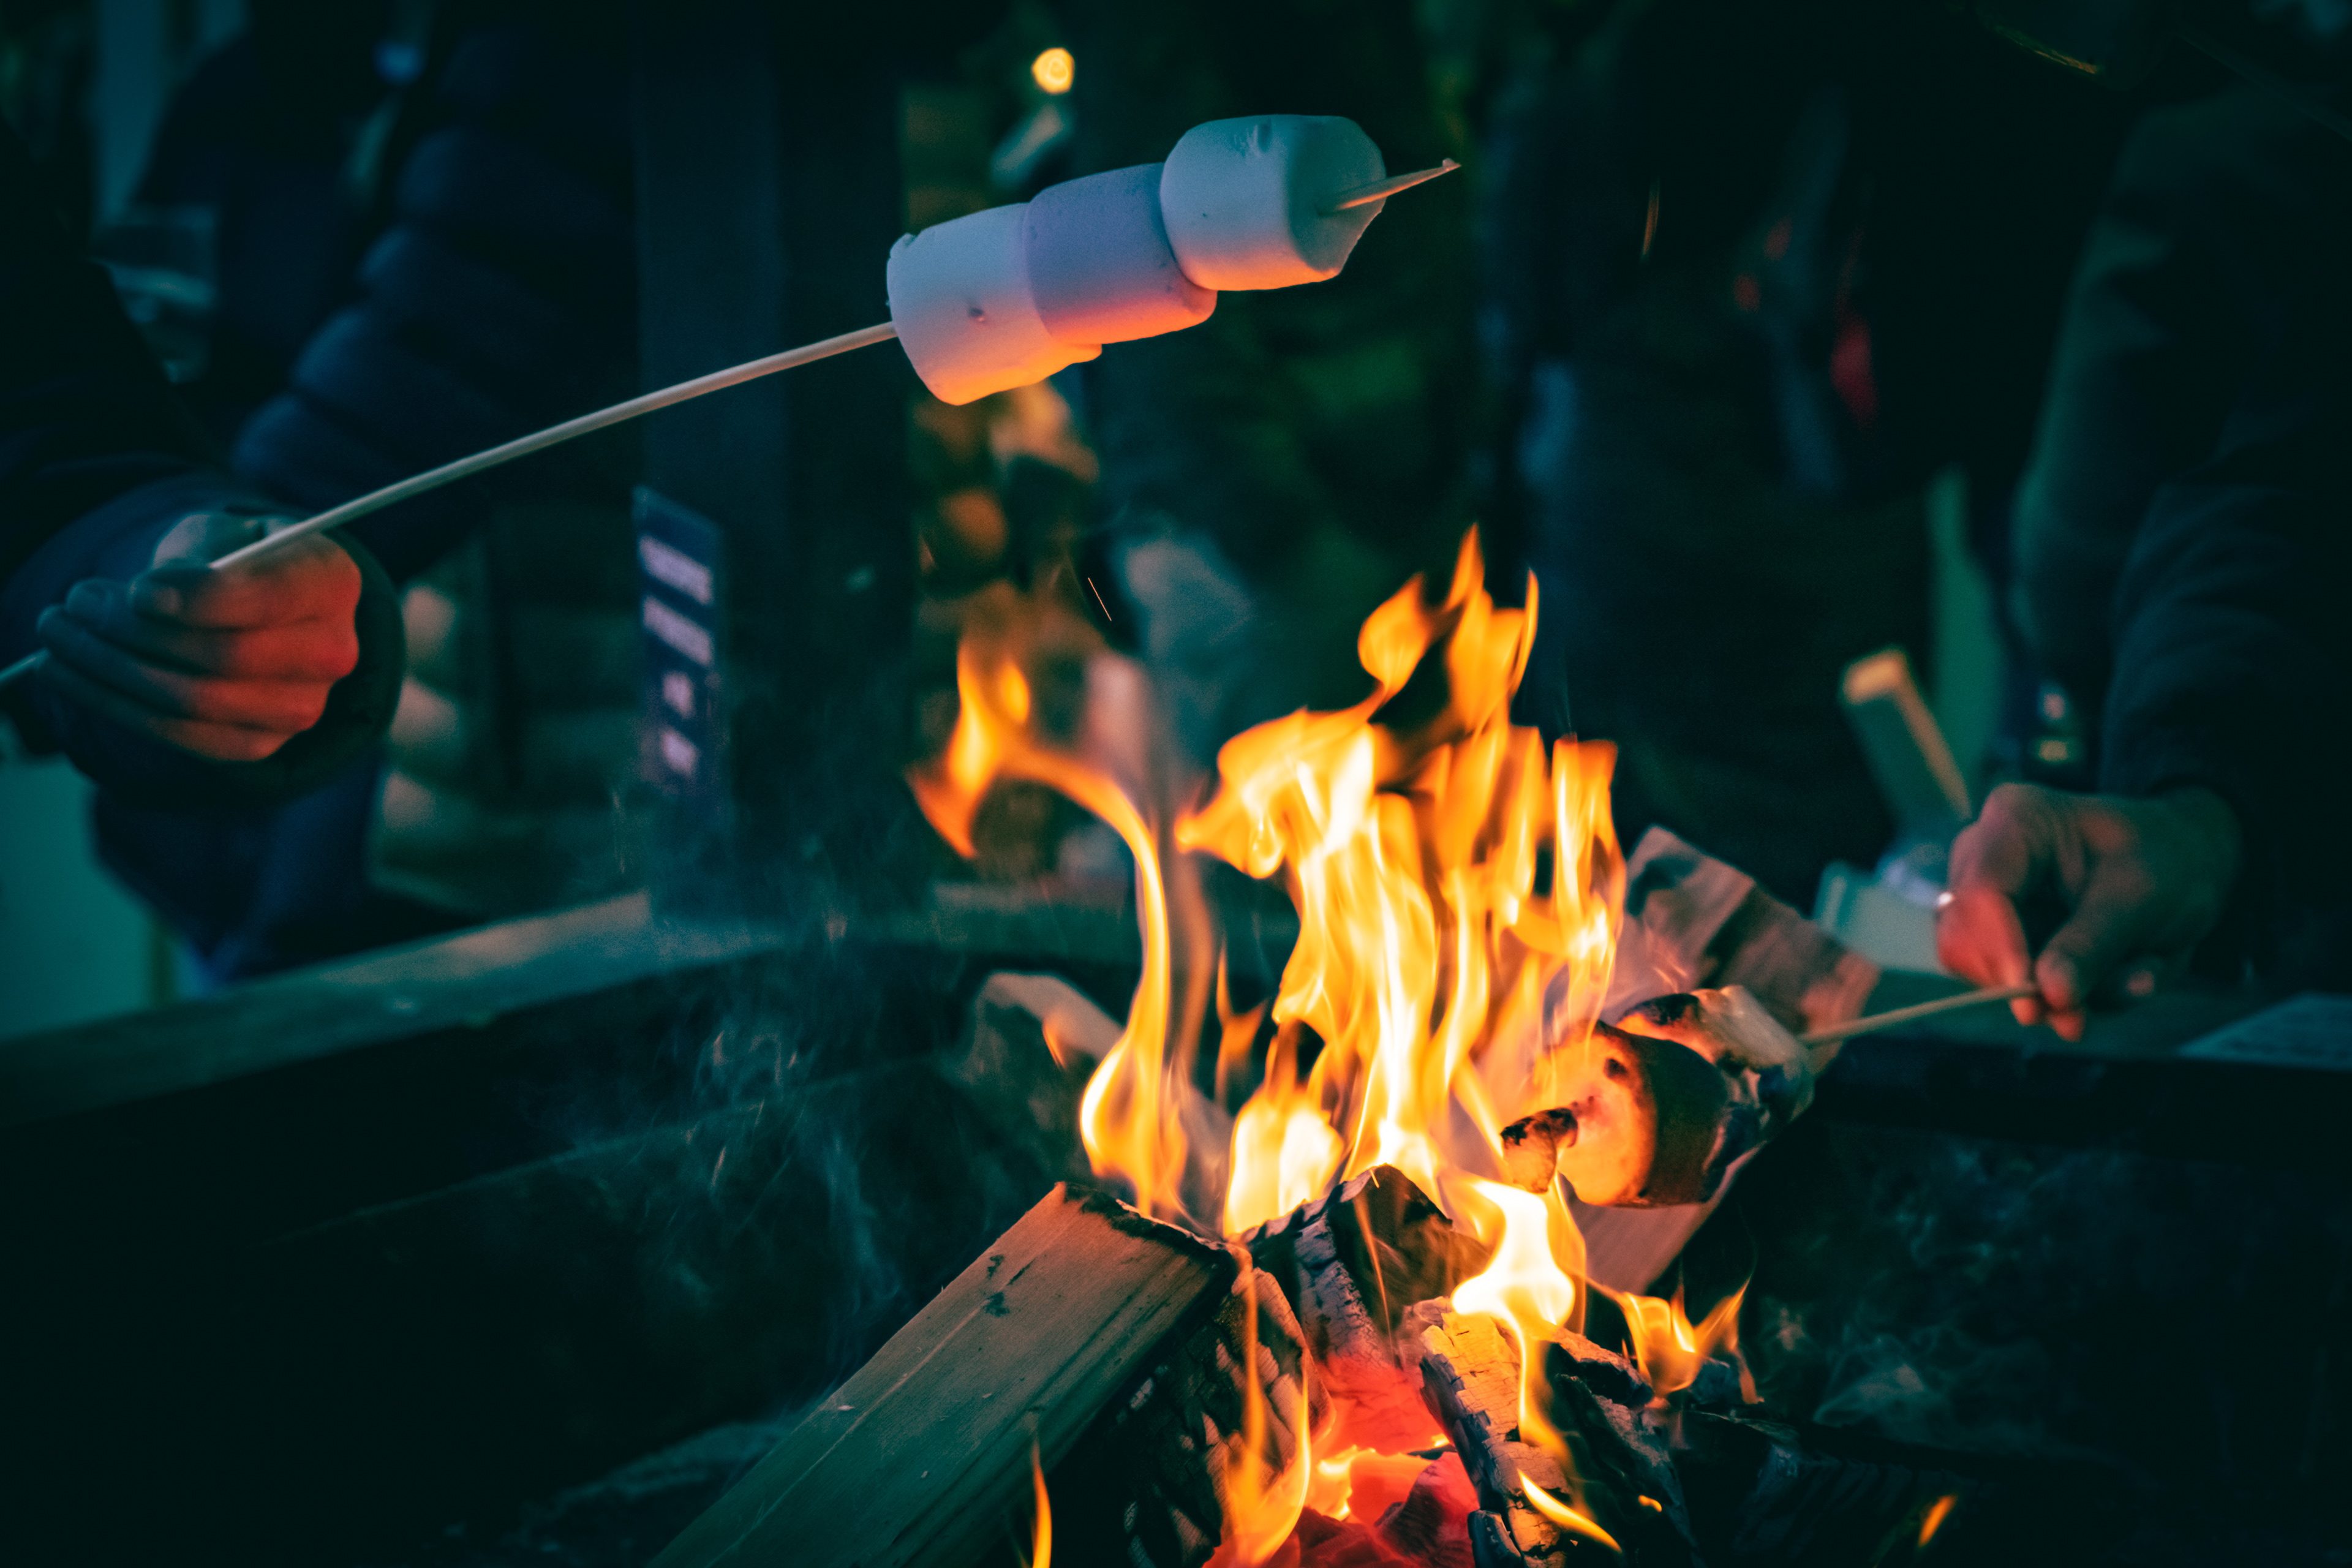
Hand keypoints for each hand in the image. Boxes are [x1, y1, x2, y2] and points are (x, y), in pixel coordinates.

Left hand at [36, 513, 361, 762]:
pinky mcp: (262, 743)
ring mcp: (303, 706)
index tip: (135, 591)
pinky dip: (117, 706)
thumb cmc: (238, 560)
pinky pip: (183, 736)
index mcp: (332, 582)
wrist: (266, 611)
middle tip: (76, 603)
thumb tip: (146, 600)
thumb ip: (199, 556)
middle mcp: (333, 651)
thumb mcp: (223, 535)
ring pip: (196, 701)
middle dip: (134, 632)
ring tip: (60, 636)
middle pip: (227, 657)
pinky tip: (73, 676)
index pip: (270, 599)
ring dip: (110, 671)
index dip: (197, 599)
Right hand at [1937, 782, 2240, 1039]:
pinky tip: (2100, 979)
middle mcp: (1982, 854)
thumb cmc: (2166, 862)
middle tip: (2080, 1017)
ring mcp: (1982, 894)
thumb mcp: (2143, 899)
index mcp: (2017, 821)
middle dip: (2021, 983)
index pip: (1981, 893)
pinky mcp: (1993, 931)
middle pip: (1962, 936)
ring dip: (2045, 994)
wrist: (2180, 863)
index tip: (2039, 1004)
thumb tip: (2051, 995)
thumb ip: (2094, 946)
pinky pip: (2001, 981)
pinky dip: (2053, 995)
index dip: (2002, 952)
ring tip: (2114, 985)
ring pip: (1976, 967)